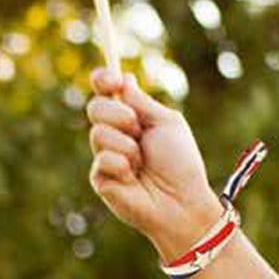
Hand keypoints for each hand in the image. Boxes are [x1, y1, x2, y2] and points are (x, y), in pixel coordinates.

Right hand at [86, 69, 223, 259]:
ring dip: (126, 145)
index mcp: (133, 118)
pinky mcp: (100, 178)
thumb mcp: (167, 123)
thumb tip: (124, 78)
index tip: (109, 78)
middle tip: (137, 128)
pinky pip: (102, 159)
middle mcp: (116, 134)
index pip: (106, 91)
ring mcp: (106, 156)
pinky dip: (121, 165)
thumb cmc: (181, 163)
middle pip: (96, 107)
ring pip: (97, 133)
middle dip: (117, 114)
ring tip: (142, 162)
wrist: (182, 200)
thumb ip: (142, 102)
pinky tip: (133, 178)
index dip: (103, 79)